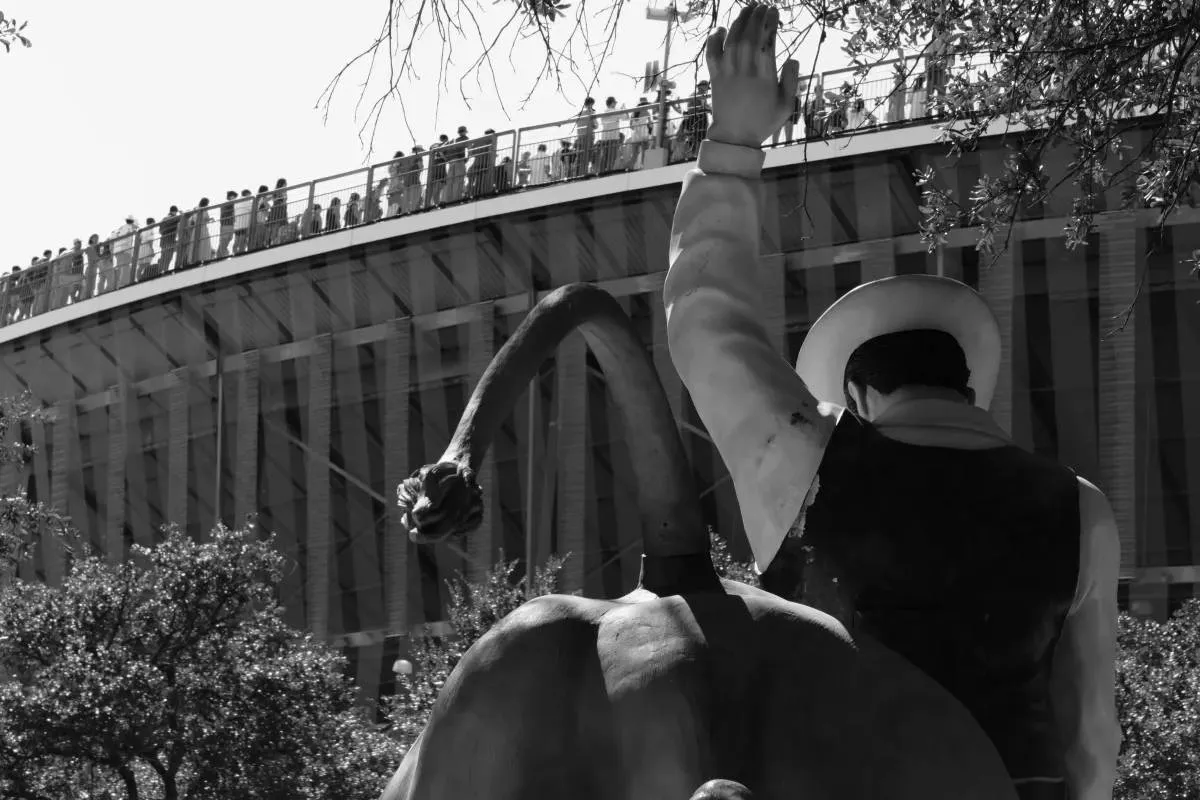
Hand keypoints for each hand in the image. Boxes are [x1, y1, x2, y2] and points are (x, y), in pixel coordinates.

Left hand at [705, 2, 799, 147]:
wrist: (734, 137)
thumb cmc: (763, 122)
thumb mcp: (786, 106)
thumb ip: (792, 81)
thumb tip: (793, 59)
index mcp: (765, 78)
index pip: (767, 42)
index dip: (770, 23)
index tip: (774, 11)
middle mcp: (745, 72)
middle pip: (749, 36)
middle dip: (756, 17)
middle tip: (761, 6)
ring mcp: (728, 74)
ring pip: (732, 40)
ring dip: (739, 21)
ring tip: (747, 9)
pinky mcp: (715, 77)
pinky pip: (712, 53)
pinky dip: (714, 39)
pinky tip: (720, 29)